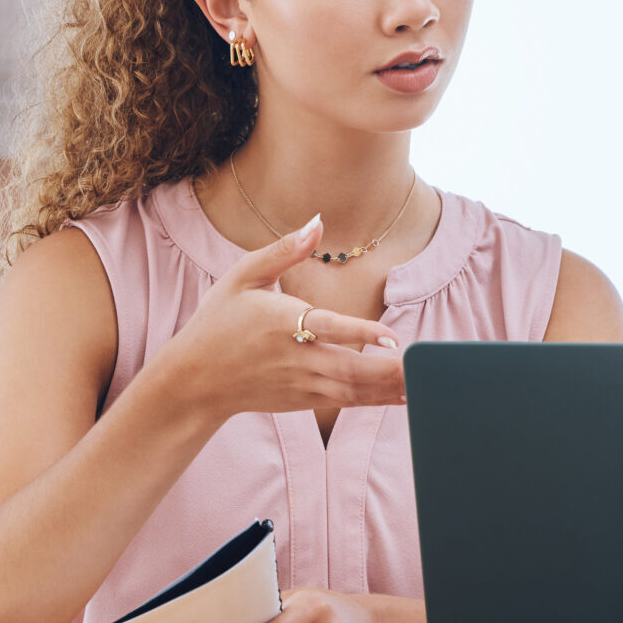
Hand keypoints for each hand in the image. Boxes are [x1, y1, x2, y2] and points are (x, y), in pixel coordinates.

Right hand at [149, 218, 405, 419]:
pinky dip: (375, 400)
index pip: (327, 328)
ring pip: (352, 390)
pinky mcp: (302, 400)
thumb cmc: (219, 321)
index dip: (361, 333)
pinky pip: (345, 401)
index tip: (391, 338)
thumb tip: (317, 222)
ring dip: (390, 388)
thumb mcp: (242, 276)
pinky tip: (404, 397)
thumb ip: (284, 250)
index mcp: (281, 322)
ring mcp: (300, 383)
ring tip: (427, 384)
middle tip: (428, 369)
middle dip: (390, 371)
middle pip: (350, 368)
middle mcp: (295, 357)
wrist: (194, 380)